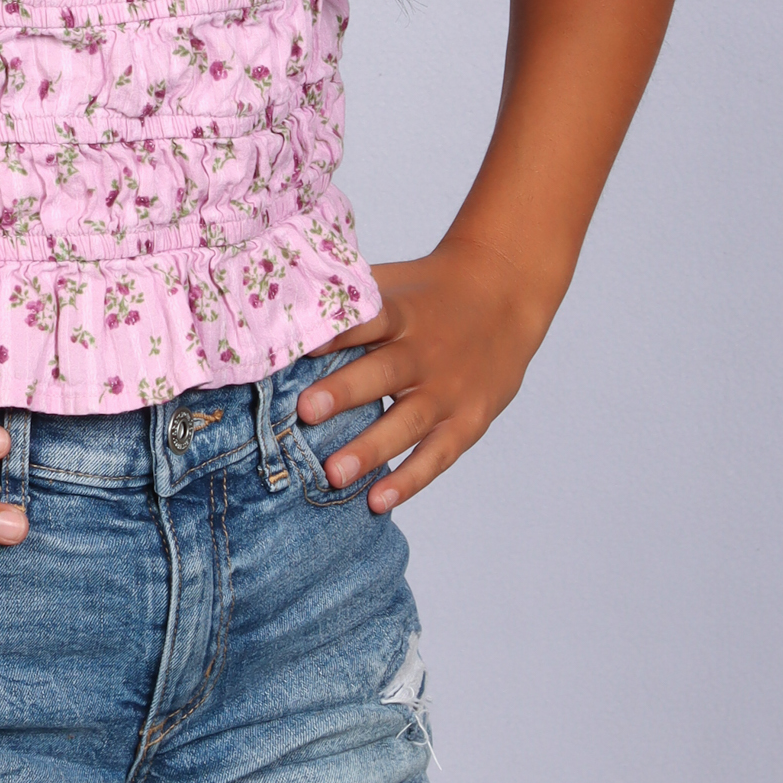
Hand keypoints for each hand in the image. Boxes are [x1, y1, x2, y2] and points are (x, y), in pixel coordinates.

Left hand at [297, 232, 558, 510]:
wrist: (506, 293)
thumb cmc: (429, 290)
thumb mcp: (392, 281)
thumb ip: (345, 296)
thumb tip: (277, 301)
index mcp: (403, 312)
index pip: (367, 319)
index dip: (335, 333)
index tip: (297, 346)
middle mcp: (426, 352)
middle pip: (384, 372)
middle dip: (344, 392)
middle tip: (305, 411)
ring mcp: (449, 391)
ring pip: (408, 422)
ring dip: (371, 449)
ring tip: (333, 474)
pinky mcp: (468, 421)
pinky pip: (436, 455)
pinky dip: (409, 481)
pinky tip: (377, 501)